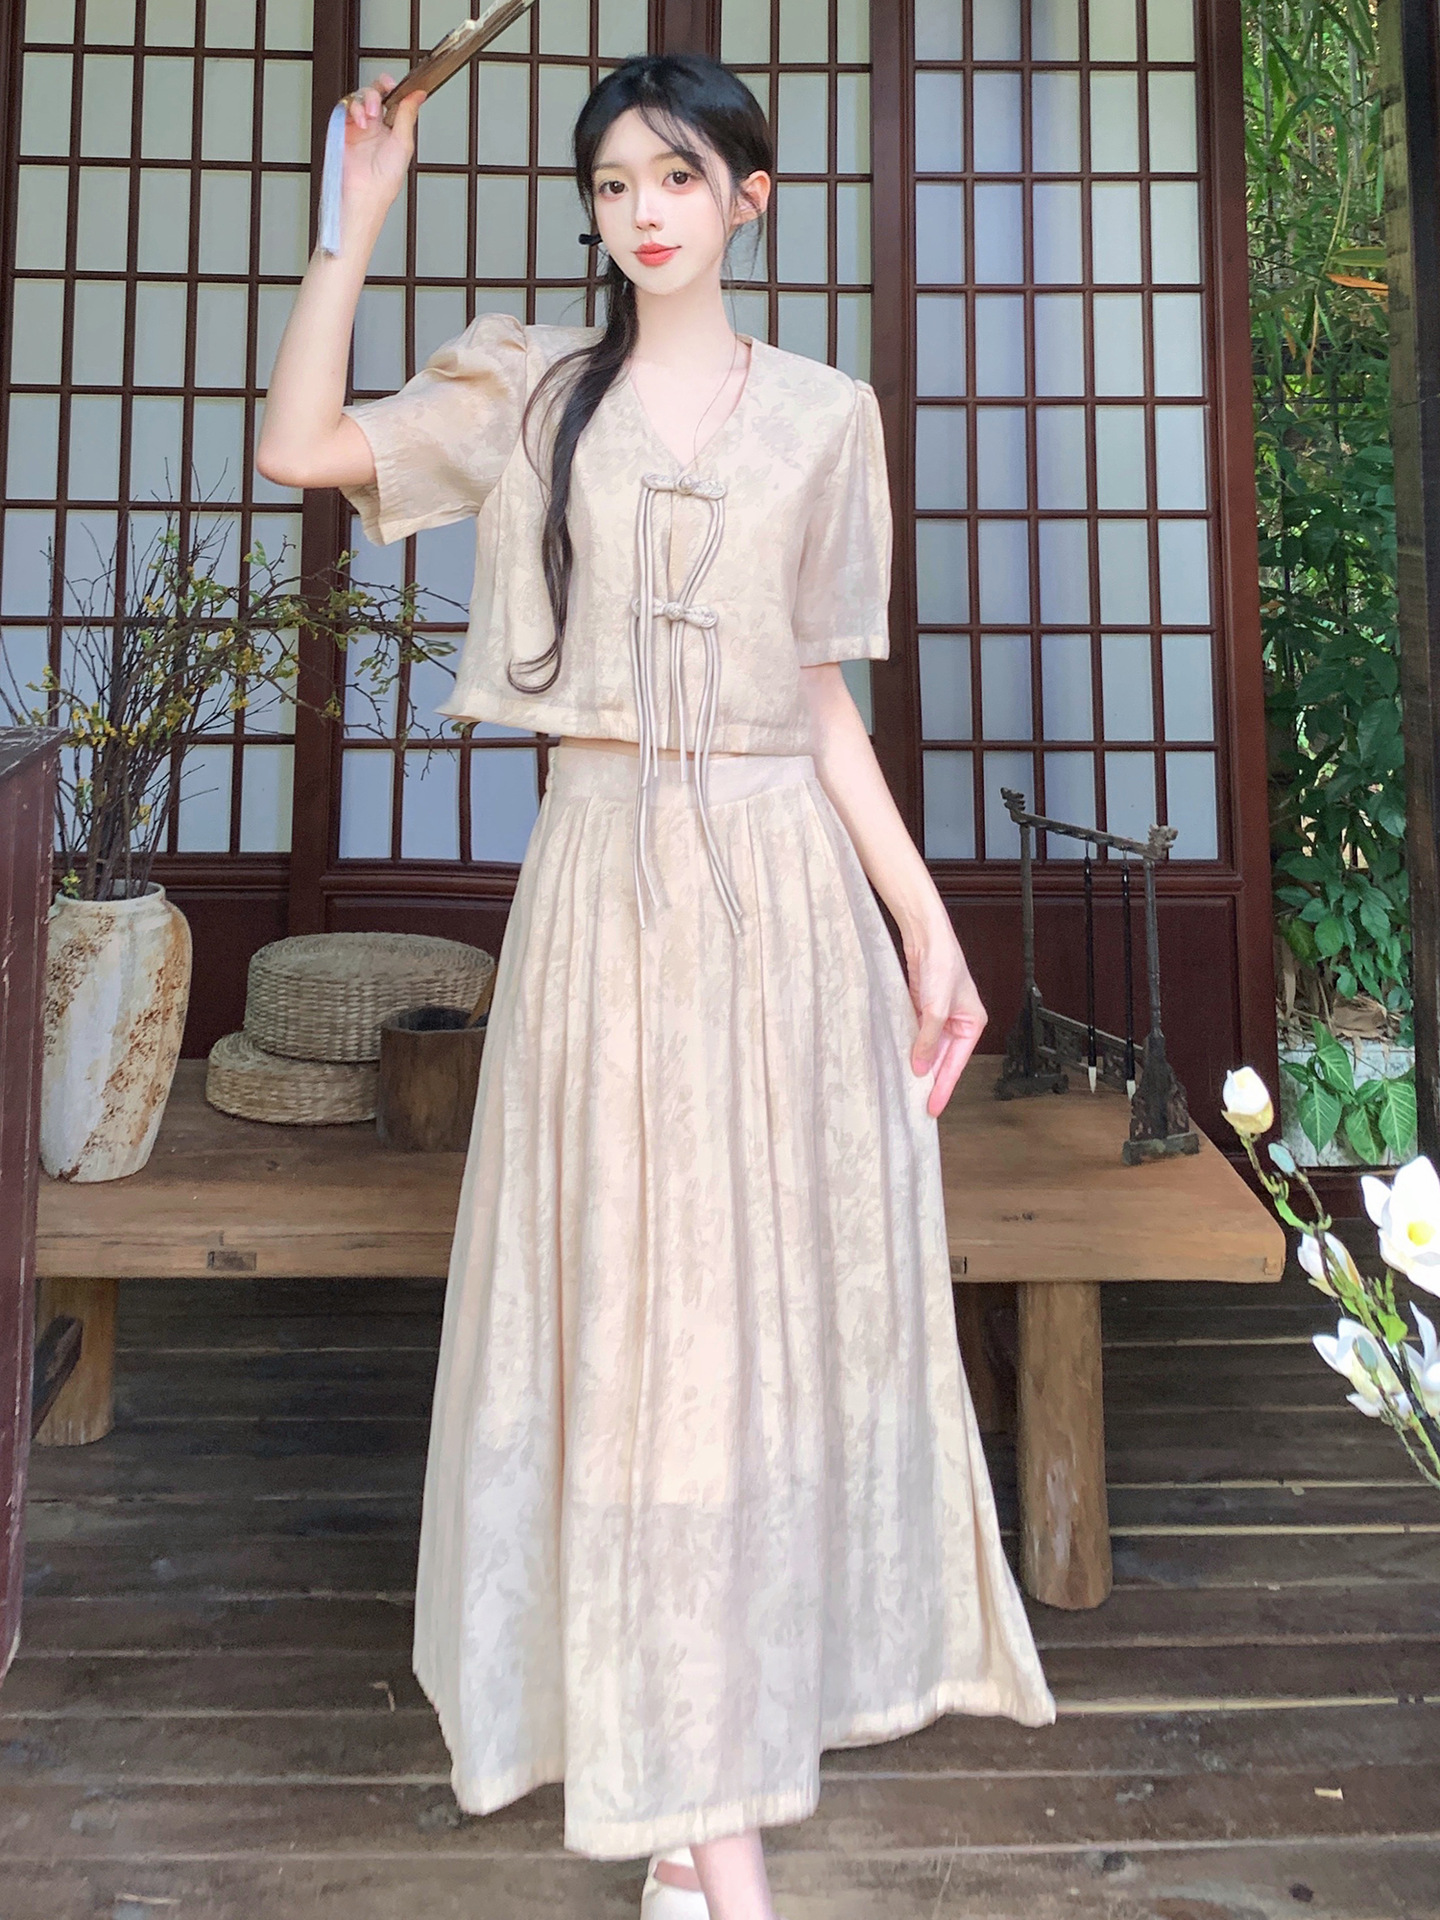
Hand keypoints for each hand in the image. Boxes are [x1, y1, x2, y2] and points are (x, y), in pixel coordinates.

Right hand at [341, 74, 426, 226]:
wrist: (365, 194)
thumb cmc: (385, 180)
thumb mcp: (403, 144)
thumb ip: (408, 115)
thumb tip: (418, 95)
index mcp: (392, 129)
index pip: (392, 99)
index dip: (394, 89)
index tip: (395, 85)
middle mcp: (375, 126)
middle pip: (374, 93)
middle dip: (378, 91)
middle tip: (381, 99)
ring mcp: (358, 126)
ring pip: (359, 97)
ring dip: (366, 101)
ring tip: (371, 116)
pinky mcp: (343, 129)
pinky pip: (345, 107)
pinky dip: (353, 109)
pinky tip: (361, 122)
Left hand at [904, 912, 986, 1117]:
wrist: (925, 935)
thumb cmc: (941, 964)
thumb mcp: (935, 1008)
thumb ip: (928, 1040)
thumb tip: (920, 1067)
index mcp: (972, 1023)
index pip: (956, 1064)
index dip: (943, 1087)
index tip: (932, 1108)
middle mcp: (958, 1022)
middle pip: (942, 1059)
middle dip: (930, 1079)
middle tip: (916, 1105)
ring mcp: (939, 1016)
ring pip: (928, 1048)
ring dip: (917, 1064)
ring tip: (905, 1088)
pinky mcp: (922, 1008)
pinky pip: (916, 1035)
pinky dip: (909, 1047)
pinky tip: (899, 1060)